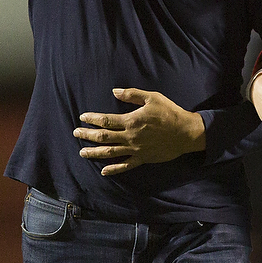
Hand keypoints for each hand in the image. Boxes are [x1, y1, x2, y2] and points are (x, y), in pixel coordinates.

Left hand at [74, 87, 204, 175]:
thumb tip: (114, 91)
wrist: (186, 132)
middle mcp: (130, 136)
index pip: (106, 121)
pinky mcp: (142, 158)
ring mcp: (135, 149)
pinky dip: (113, 169)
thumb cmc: (170, 112)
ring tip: (82, 152)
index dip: (92, 119)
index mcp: (131, 120)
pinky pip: (125, 165)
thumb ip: (132, 94)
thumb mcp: (153, 97)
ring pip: (110, 152)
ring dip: (94, 153)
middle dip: (87, 135)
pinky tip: (103, 171)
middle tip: (76, 133)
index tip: (83, 117)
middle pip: (103, 137)